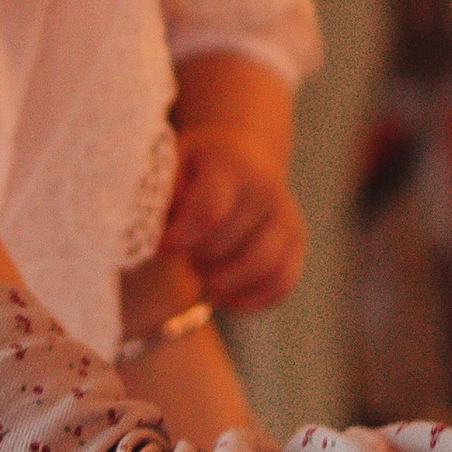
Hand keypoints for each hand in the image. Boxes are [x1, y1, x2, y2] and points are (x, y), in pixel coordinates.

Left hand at [162, 124, 305, 311]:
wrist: (248, 151)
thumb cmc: (199, 164)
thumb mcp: (174, 162)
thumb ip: (162, 194)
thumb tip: (154, 236)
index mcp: (231, 165)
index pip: (209, 212)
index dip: (181, 238)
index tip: (164, 247)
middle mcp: (266, 190)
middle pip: (227, 246)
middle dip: (196, 258)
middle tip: (183, 253)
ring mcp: (287, 217)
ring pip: (260, 268)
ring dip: (223, 282)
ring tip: (202, 272)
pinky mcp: (297, 242)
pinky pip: (281, 283)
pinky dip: (251, 300)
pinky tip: (225, 296)